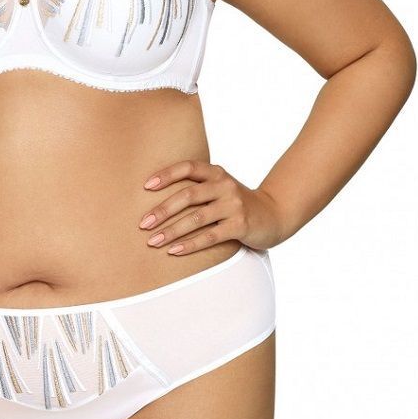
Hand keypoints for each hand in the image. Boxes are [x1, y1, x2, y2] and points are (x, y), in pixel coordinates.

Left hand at [138, 159, 282, 254]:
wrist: (274, 214)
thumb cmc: (236, 203)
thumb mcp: (220, 188)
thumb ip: (197, 187)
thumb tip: (155, 197)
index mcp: (217, 173)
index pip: (188, 167)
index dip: (166, 175)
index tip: (145, 187)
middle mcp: (225, 186)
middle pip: (188, 195)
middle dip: (162, 210)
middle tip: (143, 224)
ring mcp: (234, 206)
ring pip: (196, 218)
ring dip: (171, 231)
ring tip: (152, 242)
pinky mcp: (240, 226)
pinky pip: (210, 236)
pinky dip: (189, 244)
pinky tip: (173, 251)